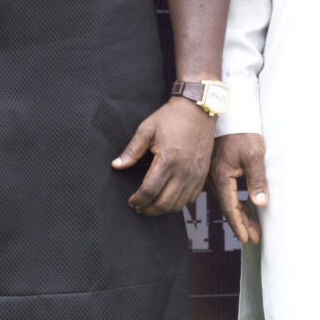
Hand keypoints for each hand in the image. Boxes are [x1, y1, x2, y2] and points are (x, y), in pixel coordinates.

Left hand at [117, 98, 213, 215]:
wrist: (198, 109)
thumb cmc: (172, 117)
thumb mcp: (147, 129)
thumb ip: (131, 150)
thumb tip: (116, 165)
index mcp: (167, 160)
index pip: (150, 191)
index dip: (138, 200)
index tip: (131, 201)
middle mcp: (183, 171)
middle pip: (164, 203)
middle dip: (148, 209)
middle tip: (139, 207)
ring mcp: (195, 174)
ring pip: (179, 205)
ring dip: (163, 209)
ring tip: (152, 205)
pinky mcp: (203, 174)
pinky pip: (192, 198)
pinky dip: (179, 203)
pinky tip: (169, 199)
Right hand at [212, 132, 268, 243]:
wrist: (228, 114)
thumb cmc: (242, 132)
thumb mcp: (254, 155)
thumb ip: (257, 180)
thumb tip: (260, 203)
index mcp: (221, 176)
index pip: (230, 207)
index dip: (238, 225)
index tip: (246, 238)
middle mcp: (214, 178)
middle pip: (228, 207)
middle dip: (241, 224)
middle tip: (253, 237)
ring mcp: (215, 174)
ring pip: (227, 200)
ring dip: (240, 214)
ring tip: (252, 228)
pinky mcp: (218, 169)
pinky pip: (226, 191)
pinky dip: (236, 202)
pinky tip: (245, 207)